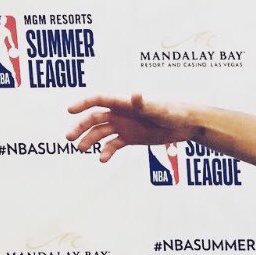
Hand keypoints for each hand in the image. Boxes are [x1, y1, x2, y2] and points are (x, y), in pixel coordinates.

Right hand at [66, 93, 197, 162]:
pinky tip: (102, 159)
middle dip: (81, 127)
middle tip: (69, 138)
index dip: (83, 104)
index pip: (99, 100)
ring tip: (81, 149)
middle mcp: (121, 114)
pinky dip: (106, 152)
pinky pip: (113, 145)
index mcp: (125, 103)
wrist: (186, 125)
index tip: (70, 110)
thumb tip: (135, 94)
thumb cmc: (174, 112)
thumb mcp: (159, 109)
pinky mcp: (130, 138)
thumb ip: (145, 104)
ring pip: (101, 133)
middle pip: (94, 119)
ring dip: (90, 141)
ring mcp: (124, 126)